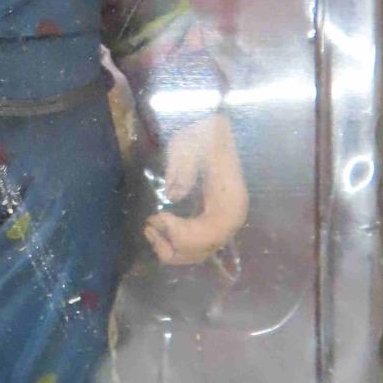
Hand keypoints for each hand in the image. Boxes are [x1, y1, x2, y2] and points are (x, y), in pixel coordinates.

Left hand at [144, 111, 247, 266]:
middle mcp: (234, 217)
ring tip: (150, 229)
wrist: (219, 128)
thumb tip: (172, 196)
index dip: (180, 233)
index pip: (209, 234)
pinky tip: (161, 227)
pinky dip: (177, 244)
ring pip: (199, 253)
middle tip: (148, 225)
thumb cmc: (204, 132)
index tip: (157, 216)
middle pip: (203, 250)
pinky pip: (197, 245)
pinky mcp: (217, 221)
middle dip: (171, 244)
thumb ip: (181, 169)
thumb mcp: (188, 142)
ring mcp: (227, 222)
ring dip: (171, 248)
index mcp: (233, 198)